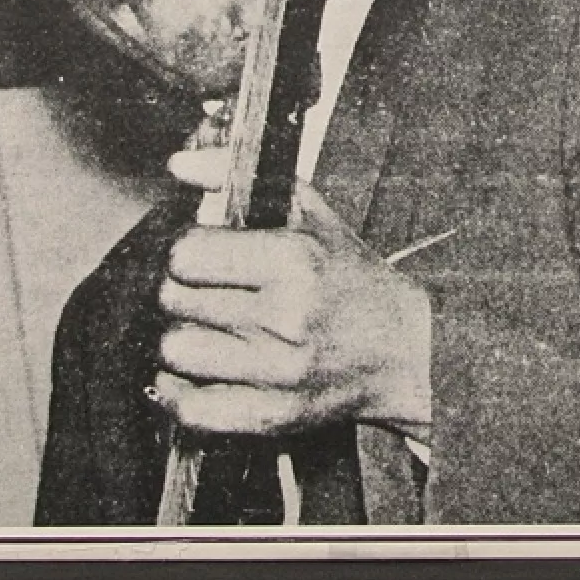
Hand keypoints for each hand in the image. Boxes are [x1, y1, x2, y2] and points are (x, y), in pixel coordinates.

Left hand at [152, 184, 430, 439]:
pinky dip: (182, 390)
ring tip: (208, 328)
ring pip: (175, 351)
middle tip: (205, 289)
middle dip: (182, 289)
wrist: (405, 348)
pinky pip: (192, 409)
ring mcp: (278, 372)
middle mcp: (284, 317)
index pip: (188, 253)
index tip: (203, 253)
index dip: (186, 249)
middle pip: (175, 299)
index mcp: (294, 260)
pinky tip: (201, 369)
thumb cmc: (349, 276)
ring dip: (183, 337)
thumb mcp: (309, 213)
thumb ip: (237, 179)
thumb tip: (177, 163)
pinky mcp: (274, 416)